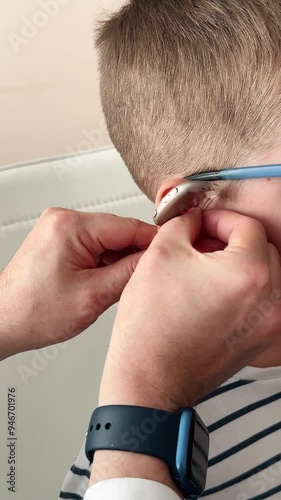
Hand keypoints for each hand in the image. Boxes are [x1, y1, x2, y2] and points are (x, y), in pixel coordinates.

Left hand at [0, 208, 156, 359]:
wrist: (3, 322)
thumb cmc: (31, 312)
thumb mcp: (92, 296)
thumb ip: (130, 273)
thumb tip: (155, 260)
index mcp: (70, 226)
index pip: (128, 226)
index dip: (154, 243)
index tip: (172, 255)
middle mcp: (63, 220)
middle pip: (119, 231)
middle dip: (135, 255)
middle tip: (148, 279)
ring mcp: (59, 229)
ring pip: (108, 240)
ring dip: (119, 261)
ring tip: (121, 286)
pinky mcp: (59, 240)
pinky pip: (94, 246)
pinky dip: (105, 263)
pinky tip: (107, 282)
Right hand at [91, 209, 280, 493]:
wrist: (149, 380)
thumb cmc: (152, 330)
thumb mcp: (160, 253)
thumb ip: (184, 223)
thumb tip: (194, 221)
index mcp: (250, 273)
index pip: (247, 225)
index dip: (218, 218)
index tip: (202, 224)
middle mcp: (271, 300)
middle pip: (262, 248)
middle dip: (230, 240)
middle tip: (201, 244)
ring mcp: (270, 324)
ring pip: (265, 275)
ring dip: (239, 263)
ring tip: (205, 269)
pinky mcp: (261, 341)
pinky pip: (262, 301)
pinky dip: (242, 289)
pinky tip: (210, 292)